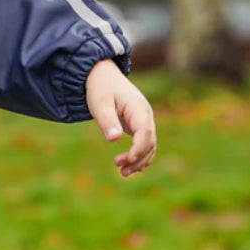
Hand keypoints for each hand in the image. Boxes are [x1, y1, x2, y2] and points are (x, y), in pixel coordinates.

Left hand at [85, 59, 156, 177]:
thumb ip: (107, 121)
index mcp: (138, 108)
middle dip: (137, 157)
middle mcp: (145, 115)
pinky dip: (139, 156)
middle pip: (149, 141)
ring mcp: (144, 121)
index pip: (145, 131)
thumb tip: (114, 139)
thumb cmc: (100, 88)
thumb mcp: (99, 103)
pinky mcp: (139, 125)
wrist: (103, 76)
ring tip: (122, 173)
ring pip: (149, 145)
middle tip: (119, 167)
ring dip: (139, 160)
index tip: (127, 159)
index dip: (139, 148)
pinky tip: (129, 167)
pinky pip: (145, 144)